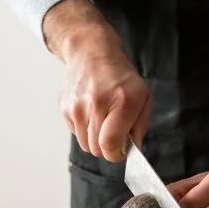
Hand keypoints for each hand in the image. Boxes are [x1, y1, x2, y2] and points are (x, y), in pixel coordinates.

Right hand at [44, 0, 151, 161]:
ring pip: (85, 145)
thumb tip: (131, 149)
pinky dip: (85, 130)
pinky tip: (91, 113)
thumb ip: (139, 127)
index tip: (121, 151)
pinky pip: (76, 134)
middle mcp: (97, 104)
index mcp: (122, 101)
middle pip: (97, 149)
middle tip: (114, 134)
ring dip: (95, 139)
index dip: (116, 154)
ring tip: (102, 121)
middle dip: (107, 147)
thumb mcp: (143, 97)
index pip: (110, 144)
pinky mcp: (66, 108)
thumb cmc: (120, 76)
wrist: (92, 53)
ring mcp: (78, 106)